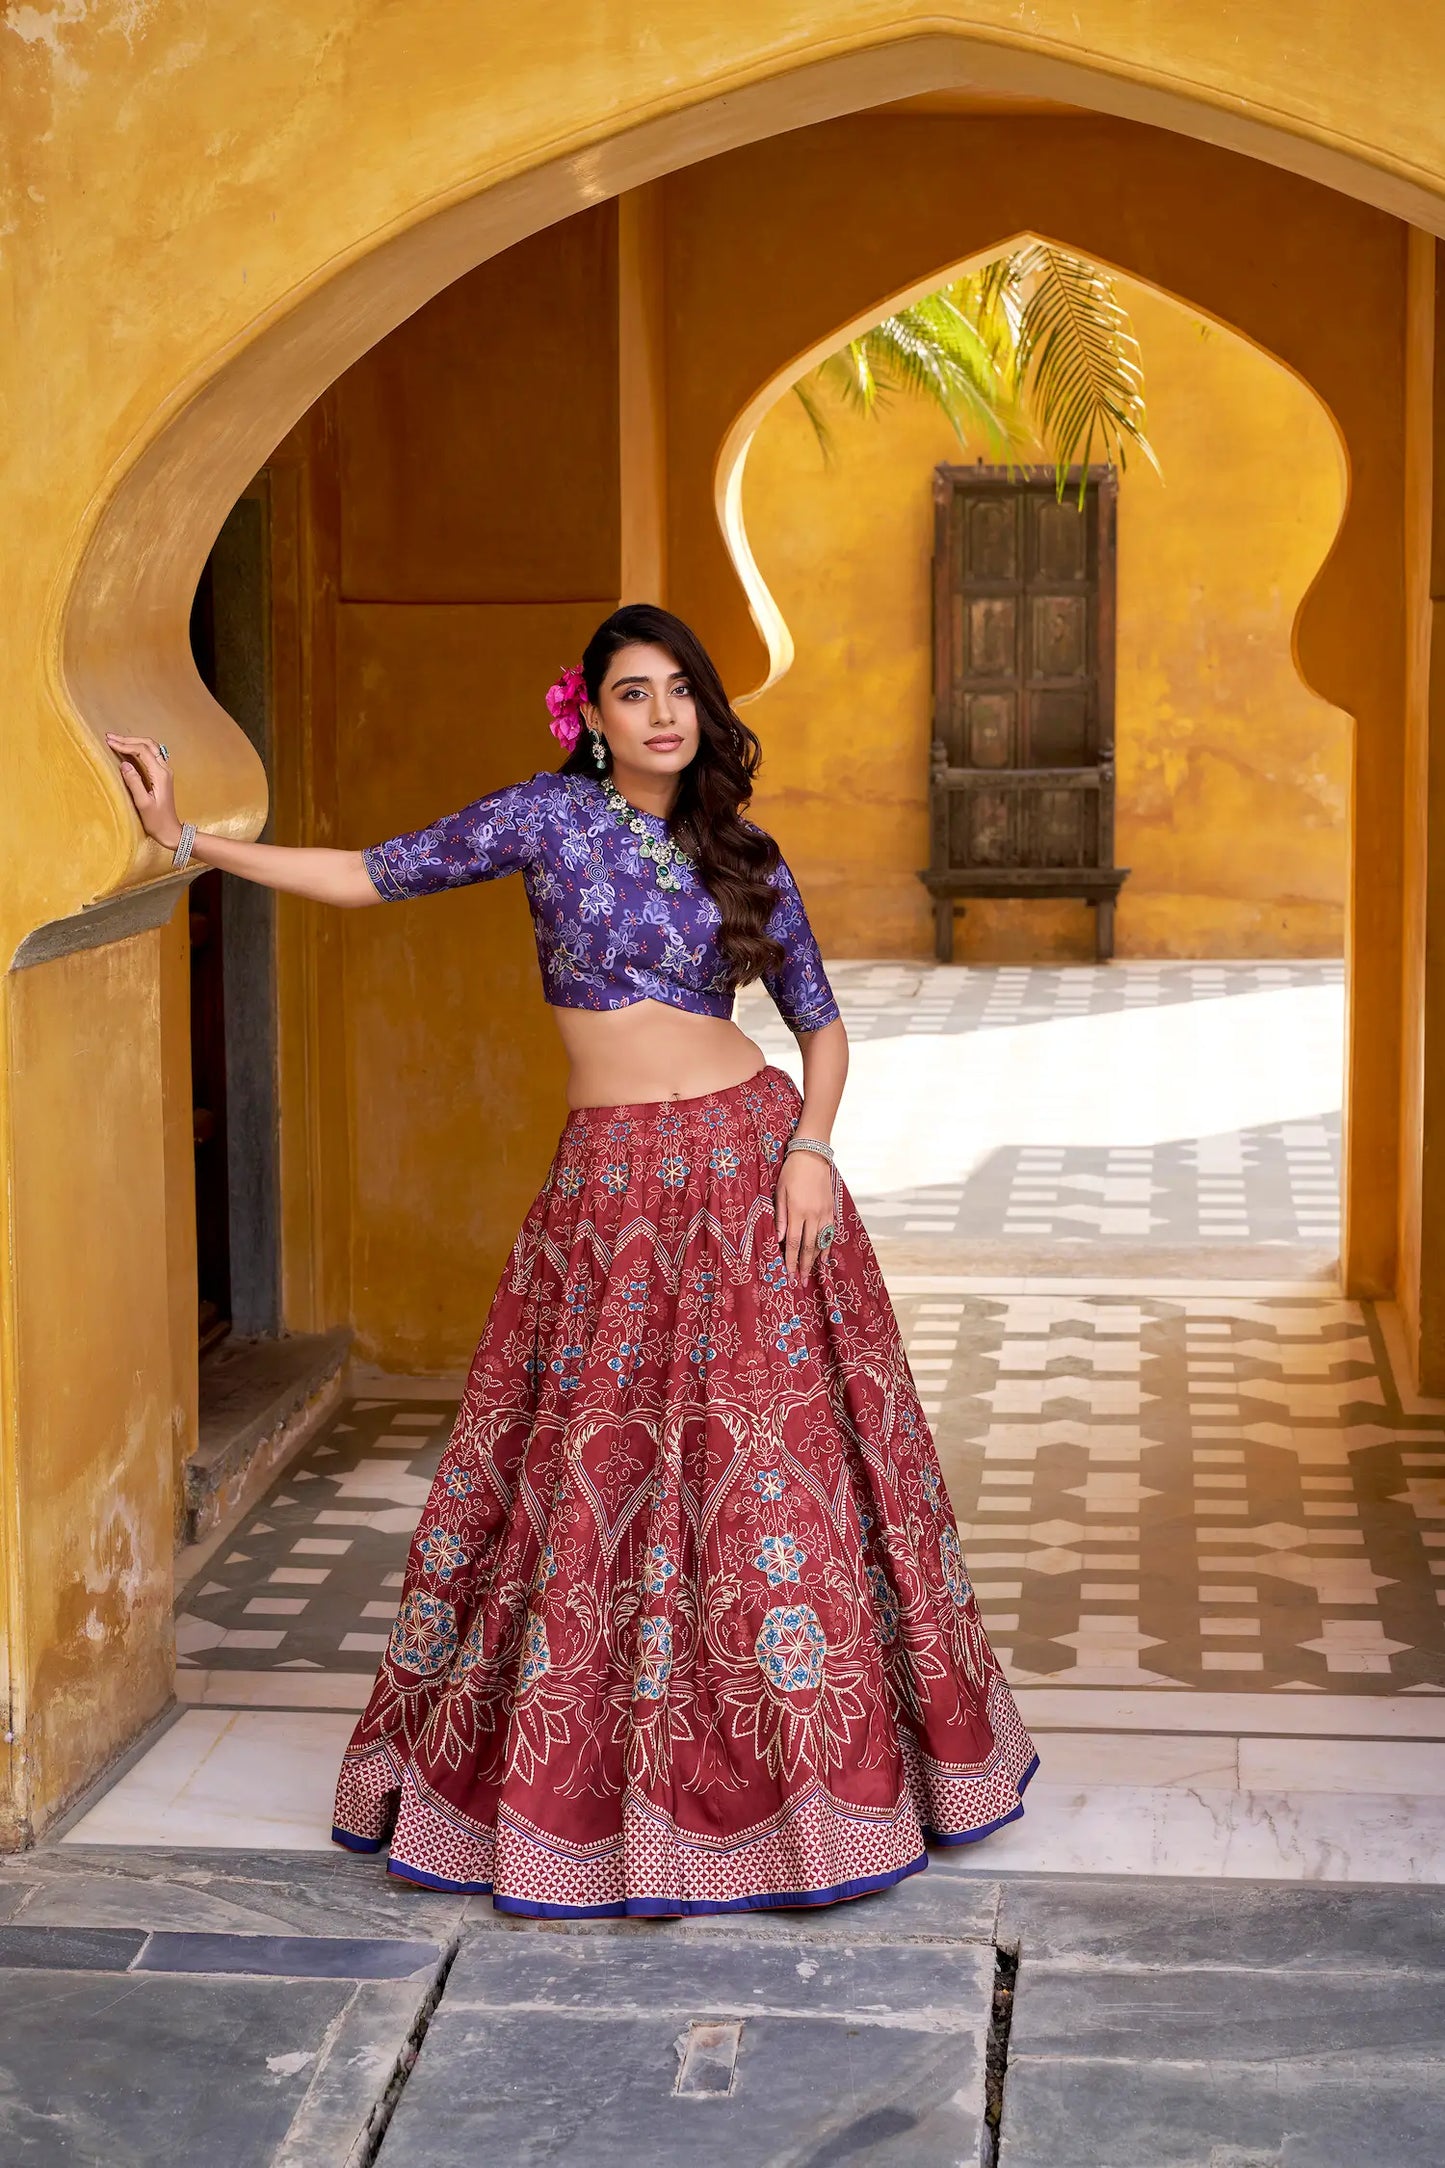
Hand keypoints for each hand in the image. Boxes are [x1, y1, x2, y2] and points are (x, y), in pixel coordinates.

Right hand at [106, 734, 181, 850]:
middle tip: (110, 737)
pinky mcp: (162, 775)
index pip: (143, 751)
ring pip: (151, 748)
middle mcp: (165, 769)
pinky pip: (152, 754)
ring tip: (116, 740)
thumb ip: (134, 783)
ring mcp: (165, 771)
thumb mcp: (143, 804)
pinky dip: (139, 748)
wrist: (170, 830)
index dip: (125, 745)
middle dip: (128, 740)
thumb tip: (124, 764)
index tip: (109, 742)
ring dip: (134, 742)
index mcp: (161, 774)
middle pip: (148, 745)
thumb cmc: (156, 820)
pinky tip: (128, 749)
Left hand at [775, 1147, 834, 1282]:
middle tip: (801, 1281)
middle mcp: (813, 1215)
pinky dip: (827, 1246)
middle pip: (809, 1246)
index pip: (794, 1242)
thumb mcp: (779, 1192)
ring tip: (812, 1273)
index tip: (789, 1274)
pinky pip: (830, 1232)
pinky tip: (825, 1257)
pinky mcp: (831, 1209)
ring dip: (816, 1259)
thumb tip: (778, 1239)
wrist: (812, 1155)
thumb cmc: (791, 1172)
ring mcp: (825, 1213)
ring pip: (821, 1242)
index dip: (792, 1260)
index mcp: (797, 1211)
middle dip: (804, 1265)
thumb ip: (780, 1217)